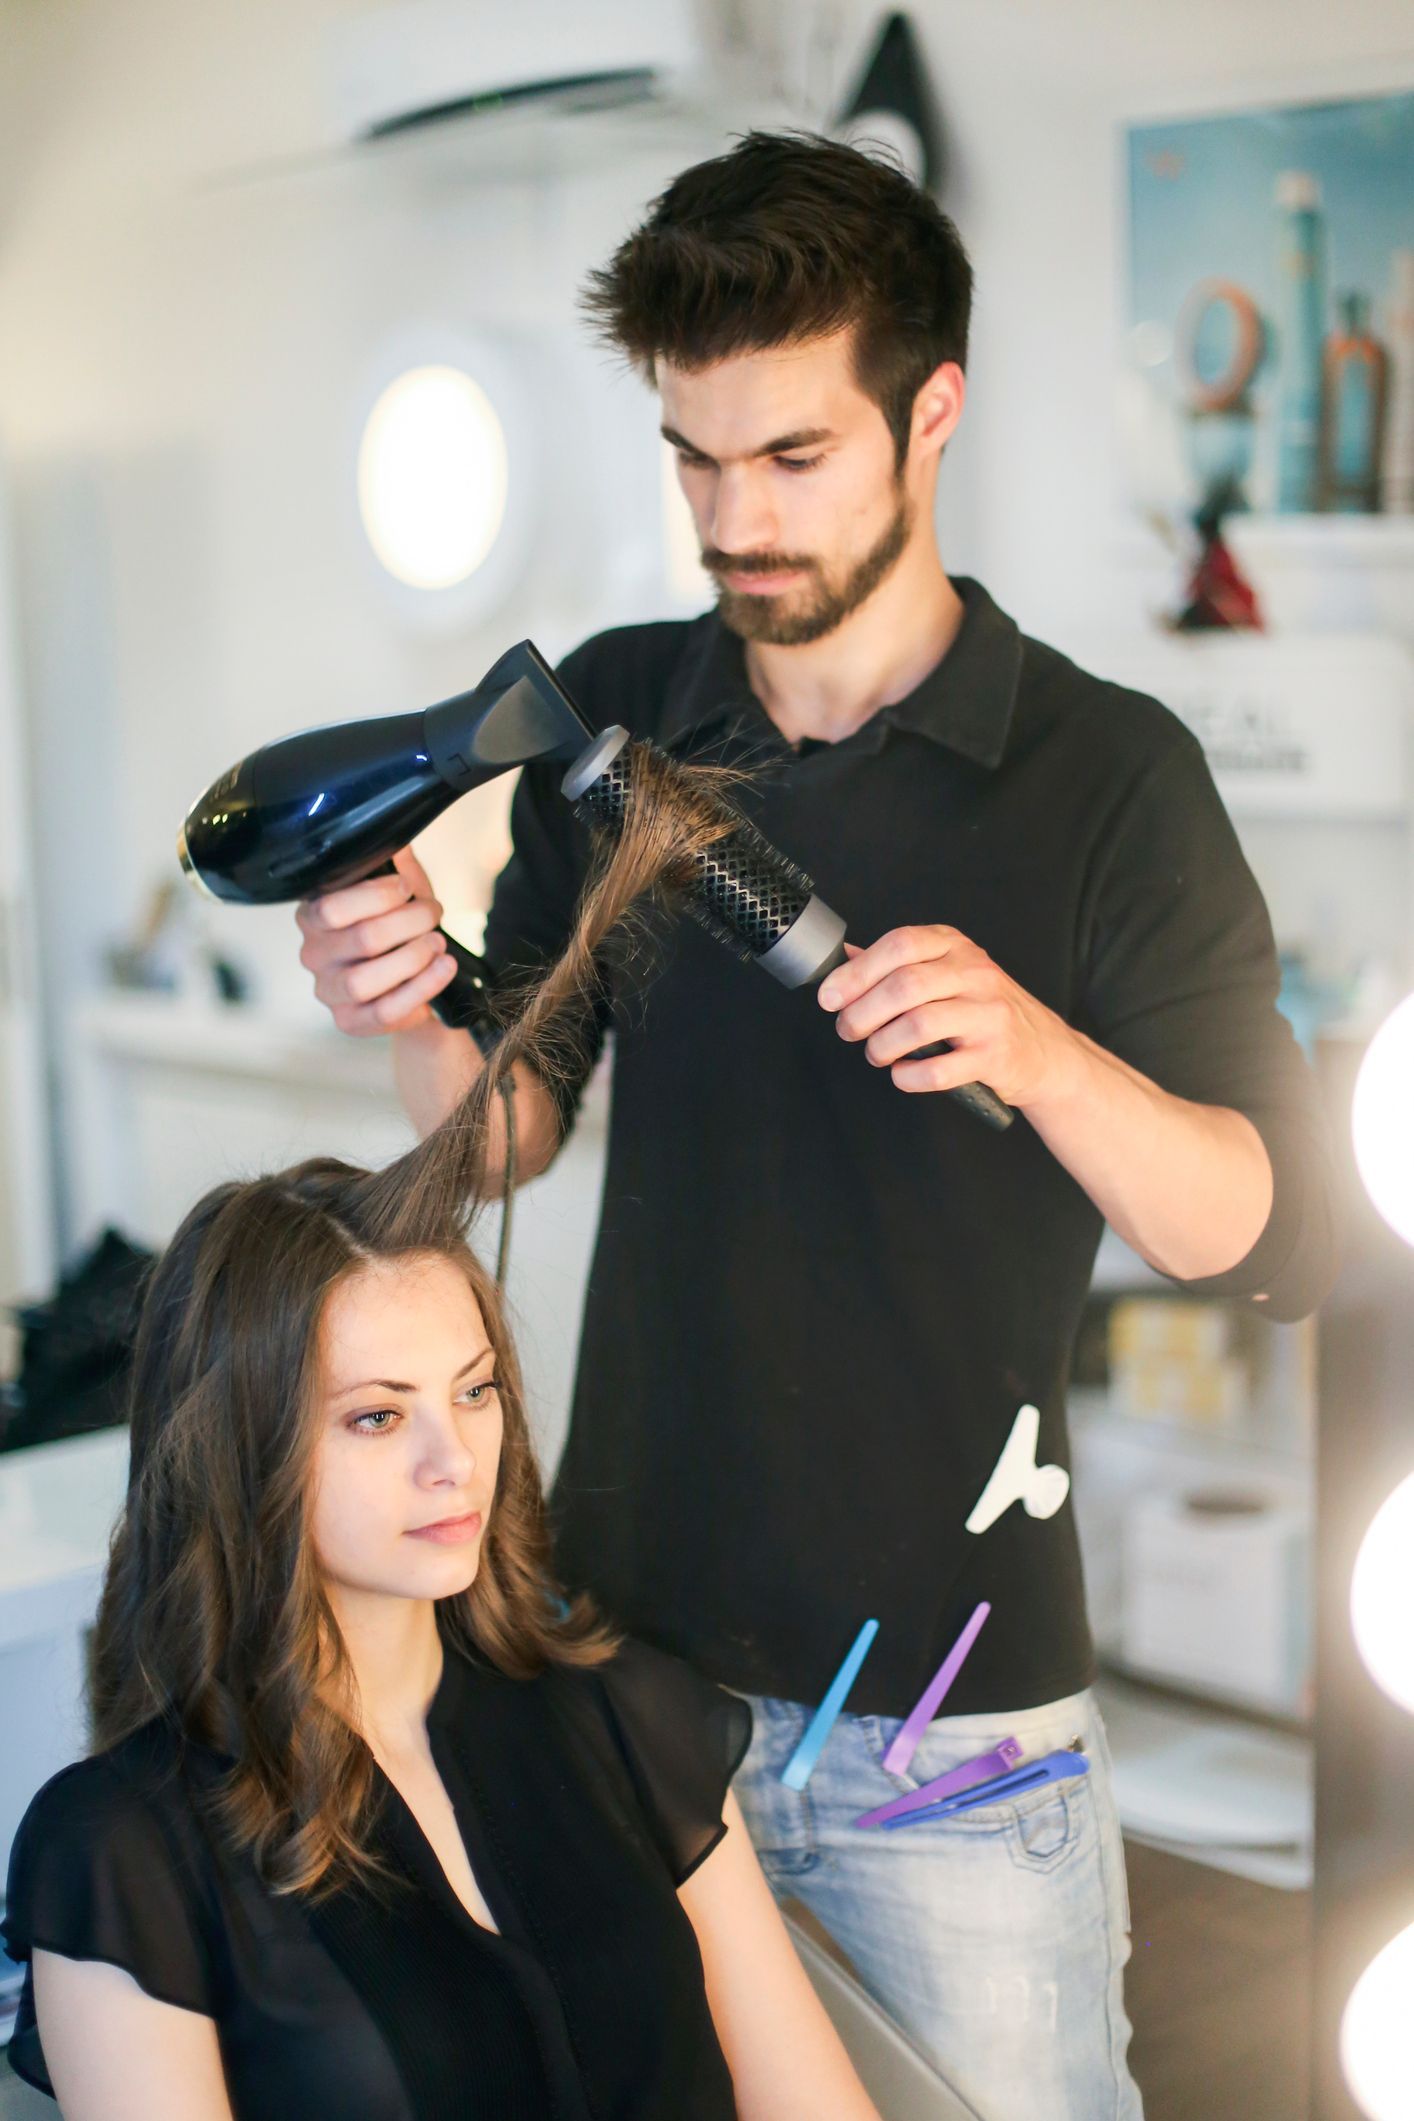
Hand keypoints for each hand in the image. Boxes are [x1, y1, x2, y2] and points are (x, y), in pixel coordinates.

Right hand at [295, 847, 458, 1035]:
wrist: (415, 980)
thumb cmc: (402, 928)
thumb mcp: (400, 889)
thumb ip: (394, 863)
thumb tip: (396, 831)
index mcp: (313, 915)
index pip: (331, 907)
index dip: (376, 896)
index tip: (408, 888)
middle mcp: (313, 955)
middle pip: (359, 940)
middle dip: (408, 922)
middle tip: (433, 913)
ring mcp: (329, 992)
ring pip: (365, 980)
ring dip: (413, 957)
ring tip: (439, 942)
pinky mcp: (350, 1022)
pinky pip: (385, 1011)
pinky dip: (422, 987)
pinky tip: (444, 967)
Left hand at [817, 924, 1081, 1106]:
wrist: (1043, 1050)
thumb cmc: (984, 1010)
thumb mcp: (947, 973)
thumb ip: (898, 965)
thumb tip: (845, 958)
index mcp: (955, 947)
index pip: (901, 944)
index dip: (857, 972)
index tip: (830, 997)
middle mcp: (975, 974)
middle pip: (904, 986)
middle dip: (862, 1013)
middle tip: (848, 1030)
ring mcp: (988, 1014)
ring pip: (918, 1025)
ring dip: (882, 1046)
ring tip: (876, 1054)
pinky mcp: (994, 1056)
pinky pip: (939, 1070)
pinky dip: (908, 1076)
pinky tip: (902, 1074)